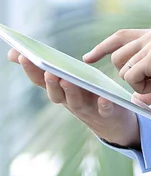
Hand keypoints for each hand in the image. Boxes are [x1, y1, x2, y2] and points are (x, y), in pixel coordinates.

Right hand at [7, 48, 140, 147]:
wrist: (111, 122)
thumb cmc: (84, 94)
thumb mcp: (64, 79)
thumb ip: (44, 67)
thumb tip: (12, 52)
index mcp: (59, 90)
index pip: (41, 80)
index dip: (31, 69)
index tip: (22, 55)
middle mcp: (70, 101)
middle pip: (56, 94)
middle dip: (51, 83)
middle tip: (48, 71)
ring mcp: (88, 108)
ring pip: (76, 102)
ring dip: (70, 92)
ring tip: (67, 80)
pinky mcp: (107, 112)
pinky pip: (104, 110)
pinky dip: (103, 105)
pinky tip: (103, 98)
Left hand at [83, 29, 150, 104]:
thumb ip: (147, 83)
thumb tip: (133, 97)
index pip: (120, 36)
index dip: (103, 47)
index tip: (88, 58)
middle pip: (118, 57)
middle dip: (128, 75)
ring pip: (124, 69)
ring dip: (139, 83)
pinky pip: (133, 76)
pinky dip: (143, 86)